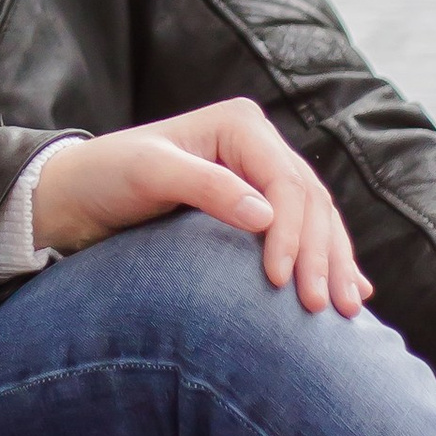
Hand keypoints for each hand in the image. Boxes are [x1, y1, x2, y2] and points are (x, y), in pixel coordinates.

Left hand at [30, 100, 371, 315]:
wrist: (80, 196)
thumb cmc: (107, 176)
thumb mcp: (148, 174)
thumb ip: (204, 187)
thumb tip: (265, 215)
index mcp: (240, 126)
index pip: (286, 183)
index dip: (291, 233)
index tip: (279, 281)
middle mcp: (259, 146)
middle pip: (310, 204)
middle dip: (322, 256)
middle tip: (325, 307)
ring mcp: (262, 177)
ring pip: (317, 221)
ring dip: (335, 264)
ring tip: (348, 309)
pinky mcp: (258, 208)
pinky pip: (306, 234)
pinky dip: (329, 262)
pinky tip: (355, 290)